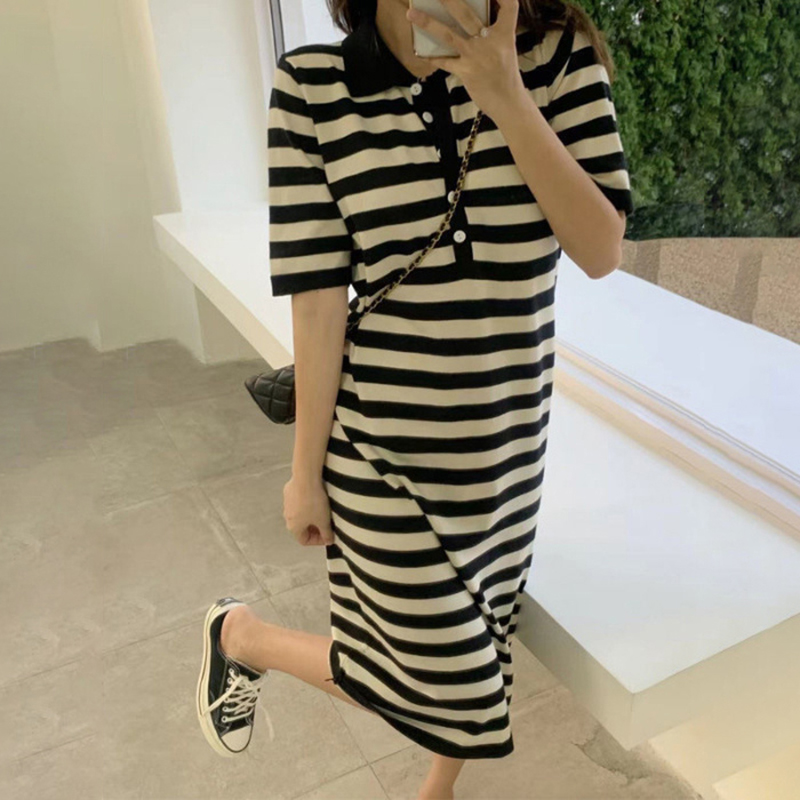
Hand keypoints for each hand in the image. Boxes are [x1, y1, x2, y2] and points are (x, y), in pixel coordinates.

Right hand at [283, 475, 336, 546]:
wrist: (306, 479)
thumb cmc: (313, 502)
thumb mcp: (324, 521)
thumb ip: (327, 534)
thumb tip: (329, 541)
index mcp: (294, 527)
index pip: (304, 541)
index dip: (317, 541)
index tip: (327, 535)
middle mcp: (287, 517)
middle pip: (302, 528)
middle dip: (315, 528)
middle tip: (327, 524)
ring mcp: (287, 504)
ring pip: (300, 514)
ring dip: (311, 515)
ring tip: (323, 510)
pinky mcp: (289, 493)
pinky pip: (298, 502)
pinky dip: (307, 504)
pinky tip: (316, 498)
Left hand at [406, 0, 525, 120]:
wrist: (507, 102)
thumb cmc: (506, 75)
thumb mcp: (506, 48)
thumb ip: (493, 32)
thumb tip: (473, 19)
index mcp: (505, 34)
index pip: (509, 6)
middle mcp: (490, 42)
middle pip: (467, 14)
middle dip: (449, 0)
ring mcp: (476, 56)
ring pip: (448, 35)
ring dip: (428, 23)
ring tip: (411, 14)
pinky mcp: (466, 72)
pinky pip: (444, 61)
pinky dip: (433, 57)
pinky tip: (420, 52)